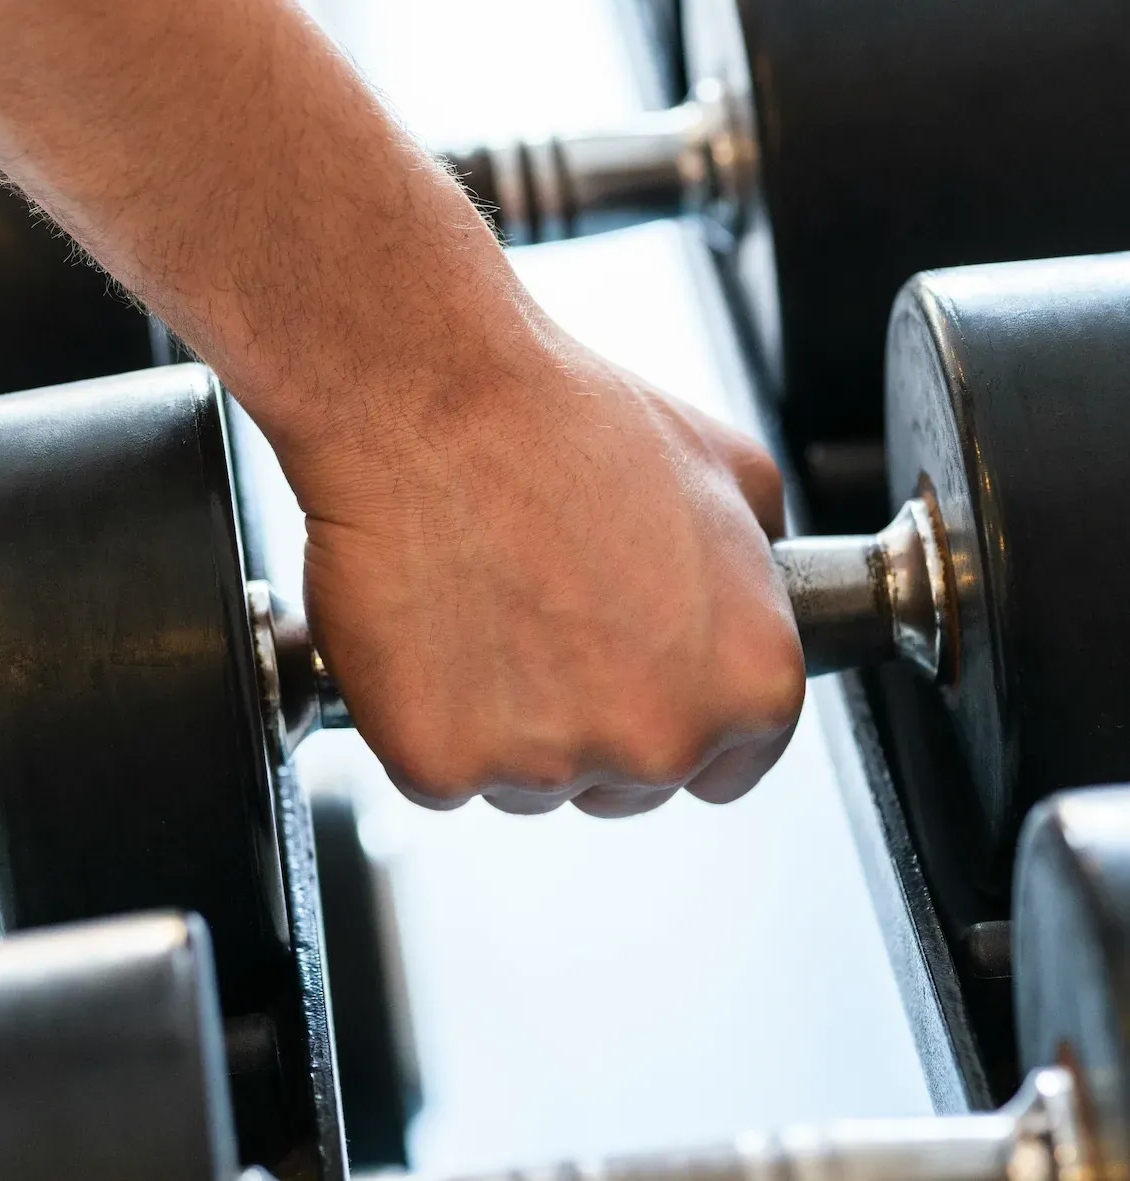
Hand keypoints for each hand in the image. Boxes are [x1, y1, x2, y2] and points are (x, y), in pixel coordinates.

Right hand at [298, 327, 803, 817]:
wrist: (435, 401)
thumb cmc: (568, 421)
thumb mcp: (727, 465)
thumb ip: (762, 558)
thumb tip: (763, 586)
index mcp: (751, 680)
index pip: (729, 763)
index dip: (675, 711)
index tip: (630, 670)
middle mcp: (661, 739)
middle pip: (625, 783)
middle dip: (588, 719)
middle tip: (544, 615)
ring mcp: (548, 763)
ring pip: (526, 783)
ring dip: (503, 721)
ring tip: (484, 603)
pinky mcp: (441, 763)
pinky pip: (437, 773)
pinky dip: (422, 716)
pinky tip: (428, 631)